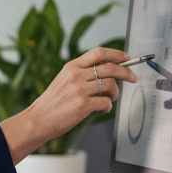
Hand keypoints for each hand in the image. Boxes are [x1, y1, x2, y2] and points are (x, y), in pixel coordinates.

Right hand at [2, 47, 137, 160]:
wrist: (38, 119)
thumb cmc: (53, 103)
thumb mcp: (64, 80)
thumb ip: (83, 74)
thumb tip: (109, 73)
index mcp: (71, 66)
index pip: (99, 53)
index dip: (116, 54)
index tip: (126, 58)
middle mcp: (76, 75)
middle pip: (110, 67)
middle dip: (126, 73)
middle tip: (133, 78)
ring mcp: (79, 90)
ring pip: (111, 85)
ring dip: (115, 93)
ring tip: (108, 99)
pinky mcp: (83, 105)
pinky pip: (106, 102)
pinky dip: (108, 107)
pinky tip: (101, 110)